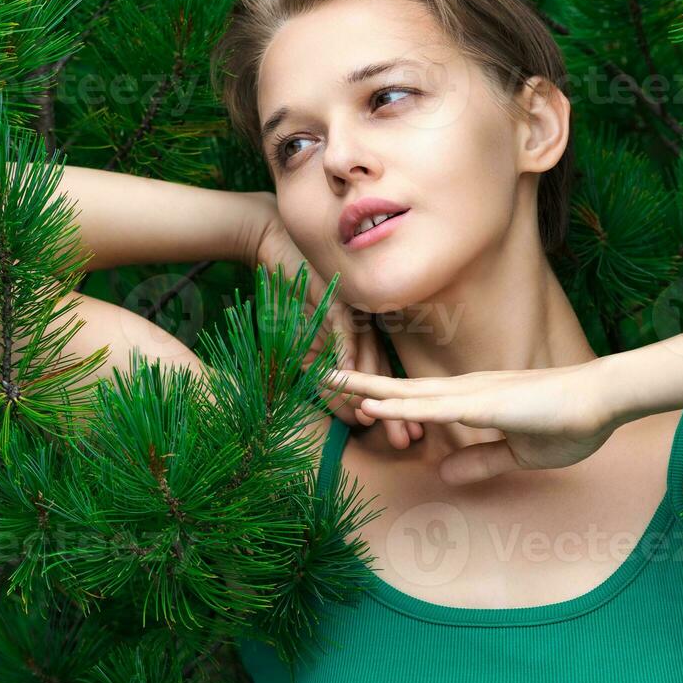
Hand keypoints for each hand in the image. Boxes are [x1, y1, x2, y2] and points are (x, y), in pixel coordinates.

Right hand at [251, 202, 422, 448]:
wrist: (273, 242)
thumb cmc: (288, 289)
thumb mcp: (304, 335)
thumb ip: (325, 365)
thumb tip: (338, 401)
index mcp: (360, 334)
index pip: (379, 377)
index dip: (393, 407)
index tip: (406, 436)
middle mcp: (362, 324)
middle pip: (382, 373)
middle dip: (396, 409)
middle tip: (409, 440)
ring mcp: (352, 310)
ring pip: (367, 357)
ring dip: (374, 391)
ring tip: (384, 422)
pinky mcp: (335, 296)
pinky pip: (343, 329)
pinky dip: (344, 354)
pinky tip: (350, 380)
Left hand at [318, 361, 620, 484]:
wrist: (604, 401)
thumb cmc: (570, 423)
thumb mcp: (519, 453)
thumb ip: (482, 460)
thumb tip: (445, 473)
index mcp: (475, 399)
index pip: (421, 399)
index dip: (386, 396)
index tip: (354, 395)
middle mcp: (467, 390)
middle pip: (404, 388)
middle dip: (363, 383)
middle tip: (325, 376)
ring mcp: (474, 394)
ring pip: (410, 393)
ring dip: (369, 388)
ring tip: (332, 382)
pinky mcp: (485, 402)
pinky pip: (433, 407)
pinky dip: (400, 407)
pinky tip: (374, 405)